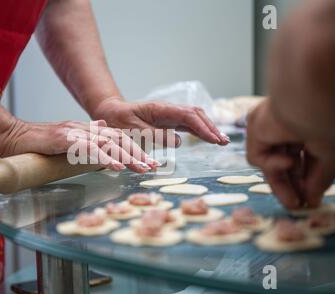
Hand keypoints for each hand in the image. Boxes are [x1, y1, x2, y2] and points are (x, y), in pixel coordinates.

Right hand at [0, 118, 159, 172]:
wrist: (12, 136)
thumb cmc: (37, 145)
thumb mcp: (66, 142)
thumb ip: (84, 141)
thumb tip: (104, 137)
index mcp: (86, 130)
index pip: (116, 138)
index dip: (135, 149)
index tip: (149, 162)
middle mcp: (84, 129)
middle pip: (117, 139)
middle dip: (138, 153)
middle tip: (153, 167)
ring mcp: (74, 132)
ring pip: (107, 143)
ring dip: (127, 156)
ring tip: (142, 168)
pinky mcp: (63, 139)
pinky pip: (88, 149)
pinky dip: (104, 158)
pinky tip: (116, 167)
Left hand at [91, 97, 229, 146]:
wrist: (110, 113)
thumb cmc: (119, 121)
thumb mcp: (133, 129)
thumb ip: (155, 135)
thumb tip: (179, 141)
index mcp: (161, 109)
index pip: (188, 116)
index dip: (203, 128)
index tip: (214, 139)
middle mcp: (168, 109)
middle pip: (196, 115)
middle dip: (211, 127)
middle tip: (224, 142)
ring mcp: (169, 114)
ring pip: (194, 118)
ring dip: (208, 129)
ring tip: (221, 141)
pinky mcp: (168, 120)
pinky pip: (187, 124)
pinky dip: (199, 130)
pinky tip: (208, 138)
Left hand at [246, 100, 334, 208]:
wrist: (317, 98)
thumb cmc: (333, 121)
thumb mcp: (332, 157)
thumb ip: (318, 180)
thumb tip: (312, 200)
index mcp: (311, 128)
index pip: (304, 159)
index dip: (305, 181)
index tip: (308, 202)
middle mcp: (290, 126)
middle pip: (286, 163)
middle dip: (291, 186)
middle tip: (296, 206)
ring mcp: (272, 126)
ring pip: (269, 162)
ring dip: (280, 183)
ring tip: (293, 202)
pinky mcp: (256, 127)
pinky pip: (258, 156)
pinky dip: (272, 164)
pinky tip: (289, 159)